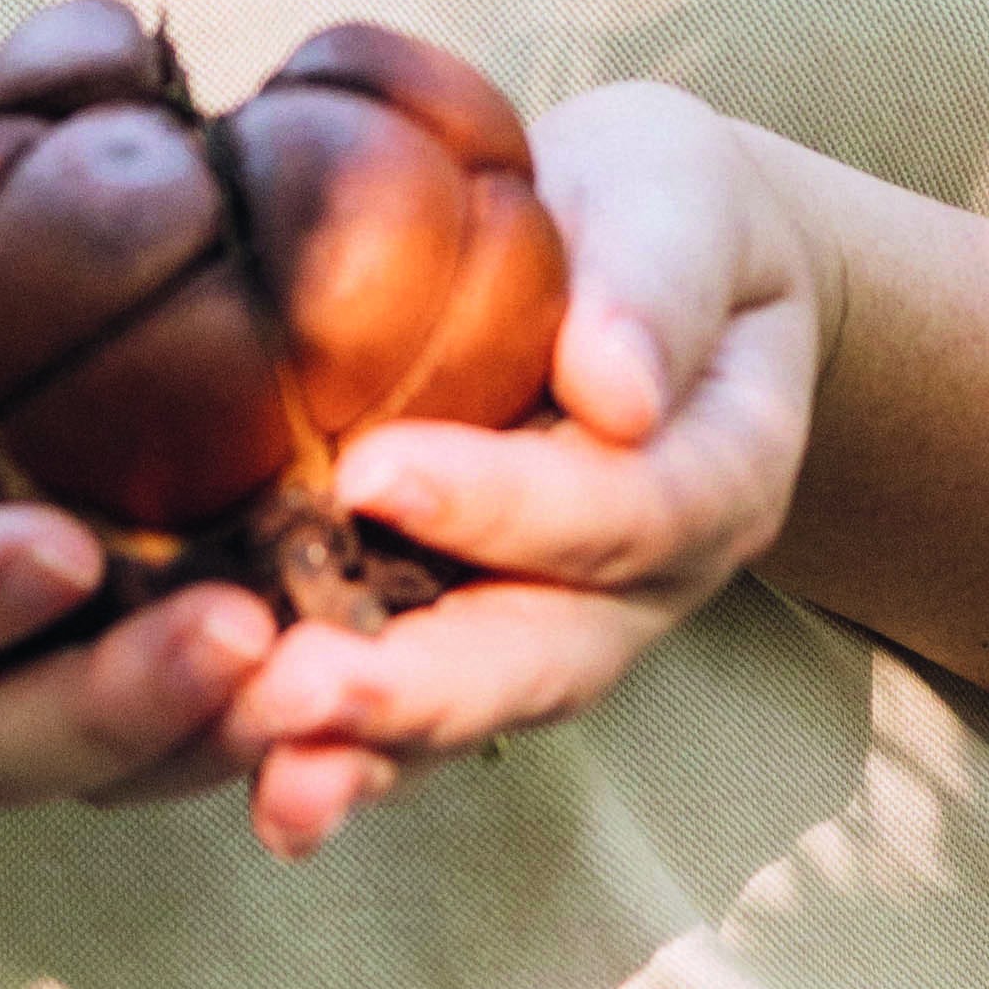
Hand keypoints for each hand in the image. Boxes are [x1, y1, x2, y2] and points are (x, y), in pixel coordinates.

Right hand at [0, 94, 281, 805]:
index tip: (65, 551)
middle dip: (111, 703)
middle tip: (236, 634)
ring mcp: (21, 666)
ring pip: (95, 762)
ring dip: (200, 734)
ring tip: (311, 672)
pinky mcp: (120, 652)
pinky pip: (176, 729)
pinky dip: (253, 719)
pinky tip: (345, 664)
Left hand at [216, 83, 831, 860]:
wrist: (645, 256)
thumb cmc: (658, 214)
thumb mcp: (680, 200)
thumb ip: (660, 282)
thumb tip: (618, 388)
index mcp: (719, 467)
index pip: (624, 507)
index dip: (505, 505)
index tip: (372, 475)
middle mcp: (651, 578)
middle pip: (551, 654)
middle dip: (423, 685)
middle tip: (297, 688)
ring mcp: (567, 621)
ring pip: (482, 710)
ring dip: (374, 749)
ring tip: (272, 771)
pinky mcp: (479, 631)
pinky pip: (424, 715)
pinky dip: (349, 756)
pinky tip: (269, 787)